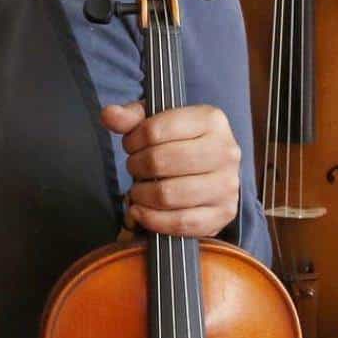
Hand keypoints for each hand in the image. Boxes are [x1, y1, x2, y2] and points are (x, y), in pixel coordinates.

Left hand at [101, 103, 240, 238]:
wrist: (213, 170)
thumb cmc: (182, 143)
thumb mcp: (158, 122)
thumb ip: (131, 117)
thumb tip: (109, 115)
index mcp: (212, 120)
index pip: (155, 131)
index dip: (133, 140)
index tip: (131, 145)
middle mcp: (226, 151)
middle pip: (159, 162)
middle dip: (136, 167)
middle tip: (135, 168)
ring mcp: (227, 185)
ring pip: (168, 194)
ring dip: (141, 194)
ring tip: (139, 189)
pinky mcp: (223, 214)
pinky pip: (180, 222)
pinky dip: (152, 219)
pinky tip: (141, 211)